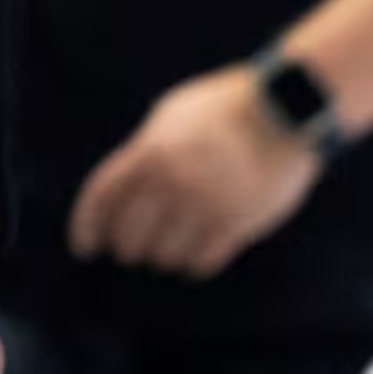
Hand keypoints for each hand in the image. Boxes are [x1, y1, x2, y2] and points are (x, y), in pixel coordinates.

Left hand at [69, 66, 324, 279]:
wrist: (285, 110)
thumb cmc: (227, 107)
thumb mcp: (172, 116)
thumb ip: (146, 149)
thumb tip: (129, 187)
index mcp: (150, 152)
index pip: (102, 200)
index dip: (87, 228)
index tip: (86, 248)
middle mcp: (173, 182)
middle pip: (131, 235)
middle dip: (128, 248)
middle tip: (132, 253)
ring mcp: (206, 205)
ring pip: (166, 254)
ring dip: (163, 258)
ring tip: (168, 256)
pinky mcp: (238, 223)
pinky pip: (204, 261)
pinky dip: (195, 266)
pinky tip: (196, 263)